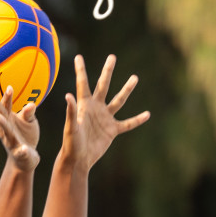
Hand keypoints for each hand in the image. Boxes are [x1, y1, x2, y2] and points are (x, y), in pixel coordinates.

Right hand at [0, 86, 39, 172]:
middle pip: (1, 116)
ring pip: (7, 132)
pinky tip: (23, 148)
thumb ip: (29, 114)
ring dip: (3, 124)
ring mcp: (11, 142)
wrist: (25, 160)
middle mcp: (6, 130)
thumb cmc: (25, 137)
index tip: (9, 87)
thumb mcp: (29, 122)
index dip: (7, 97)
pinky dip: (21, 150)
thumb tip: (32, 104)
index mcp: (8, 121)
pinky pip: (20, 151)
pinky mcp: (19, 153)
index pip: (6, 107)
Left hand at [61, 54, 148, 171]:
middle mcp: (96, 108)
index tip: (78, 57)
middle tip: (112, 57)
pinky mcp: (112, 130)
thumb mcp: (70, 127)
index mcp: (84, 105)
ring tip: (135, 77)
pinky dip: (137, 120)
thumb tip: (68, 95)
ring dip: (127, 89)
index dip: (80, 70)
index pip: (82, 83)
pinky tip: (147, 114)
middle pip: (103, 85)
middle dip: (108, 71)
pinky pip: (128, 124)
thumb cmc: (71, 143)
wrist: (79, 159)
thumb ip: (71, 111)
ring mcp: (105, 118)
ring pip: (118, 101)